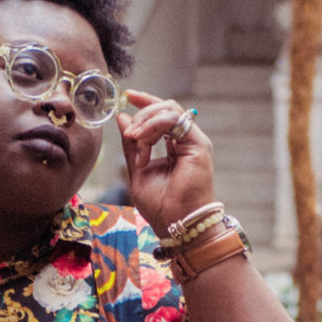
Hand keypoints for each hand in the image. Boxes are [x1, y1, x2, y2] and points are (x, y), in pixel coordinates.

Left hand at [116, 92, 214, 239]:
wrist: (178, 225)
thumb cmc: (162, 206)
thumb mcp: (138, 170)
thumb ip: (131, 145)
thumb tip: (123, 118)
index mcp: (177, 147)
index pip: (162, 115)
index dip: (146, 102)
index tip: (127, 96)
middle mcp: (188, 141)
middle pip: (166, 107)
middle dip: (142, 113)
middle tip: (129, 132)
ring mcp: (195, 141)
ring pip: (169, 110)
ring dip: (146, 121)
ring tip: (135, 140)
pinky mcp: (199, 144)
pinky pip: (174, 120)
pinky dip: (154, 126)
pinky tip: (142, 142)